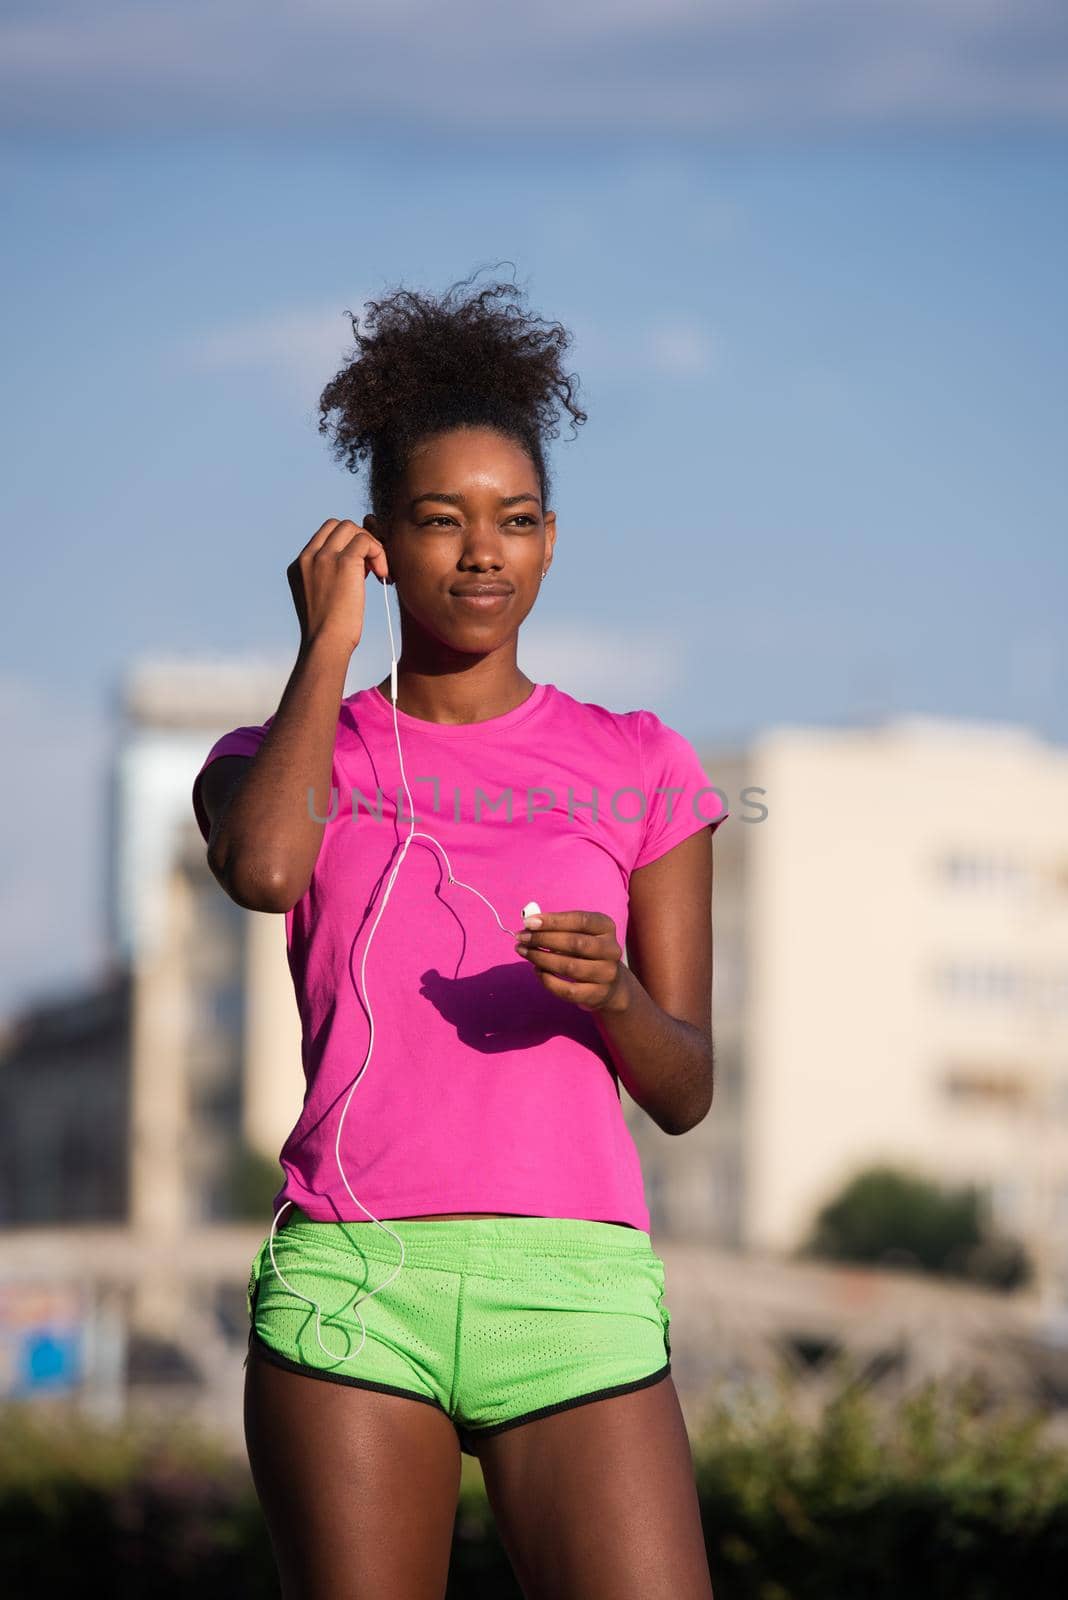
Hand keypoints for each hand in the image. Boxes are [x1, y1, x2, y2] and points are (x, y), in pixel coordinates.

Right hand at [287, 518, 389, 655]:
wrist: (326, 644)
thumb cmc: (328, 632)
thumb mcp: (321, 598)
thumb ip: (329, 577)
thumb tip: (357, 563)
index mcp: (299, 565)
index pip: (325, 535)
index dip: (346, 544)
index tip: (359, 568)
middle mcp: (308, 557)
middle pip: (339, 525)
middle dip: (359, 541)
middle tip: (371, 568)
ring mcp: (324, 557)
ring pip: (353, 529)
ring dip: (371, 546)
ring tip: (379, 573)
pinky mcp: (344, 562)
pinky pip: (366, 541)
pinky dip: (379, 554)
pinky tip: (383, 576)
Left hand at [514, 910, 627, 1012]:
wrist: (610, 984)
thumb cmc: (585, 951)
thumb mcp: (578, 933)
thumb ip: (557, 927)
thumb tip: (529, 925)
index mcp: (606, 927)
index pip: (581, 920)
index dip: (553, 921)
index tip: (528, 922)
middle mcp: (611, 949)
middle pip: (575, 943)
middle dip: (543, 939)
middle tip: (521, 938)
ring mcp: (607, 973)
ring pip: (570, 967)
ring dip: (541, 959)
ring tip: (524, 952)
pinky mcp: (598, 994)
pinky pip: (568, 990)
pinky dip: (548, 980)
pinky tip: (537, 970)